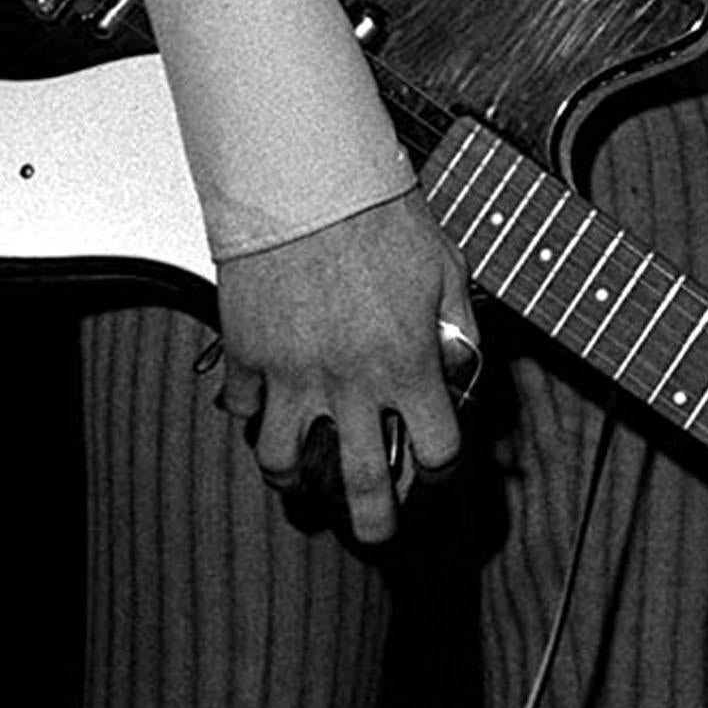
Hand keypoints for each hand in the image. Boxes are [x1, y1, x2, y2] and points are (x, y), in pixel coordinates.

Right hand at [212, 186, 475, 543]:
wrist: (309, 177)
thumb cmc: (380, 213)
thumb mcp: (445, 267)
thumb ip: (459, 327)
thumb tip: (466, 368)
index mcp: (406, 365)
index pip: (436, 452)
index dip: (444, 472)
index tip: (437, 468)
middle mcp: (349, 382)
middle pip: (362, 485)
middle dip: (373, 524)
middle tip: (374, 531)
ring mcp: (292, 373)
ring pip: (283, 462)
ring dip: (294, 478)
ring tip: (302, 477)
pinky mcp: (248, 352)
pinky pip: (241, 406)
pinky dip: (248, 412)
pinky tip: (260, 403)